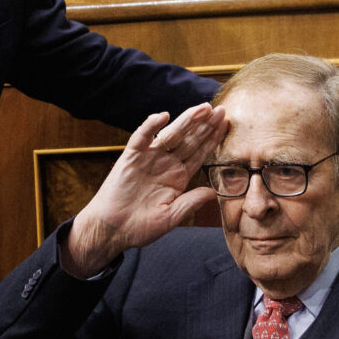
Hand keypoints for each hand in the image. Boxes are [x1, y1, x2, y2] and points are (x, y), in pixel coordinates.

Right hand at [62, 103, 228, 277]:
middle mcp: (165, 164)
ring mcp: (148, 158)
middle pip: (188, 140)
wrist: (112, 230)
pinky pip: (141, 138)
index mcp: (178, 177)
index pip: (199, 153)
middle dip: (204, 125)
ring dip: (185, 121)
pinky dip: (150, 126)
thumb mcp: (171, 217)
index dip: (212, 139)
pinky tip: (163, 116)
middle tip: (219, 110)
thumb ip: (191, 202)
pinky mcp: (130, 157)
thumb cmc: (141, 226)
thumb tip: (213, 192)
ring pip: (170, 135)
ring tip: (201, 108)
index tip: (226, 125)